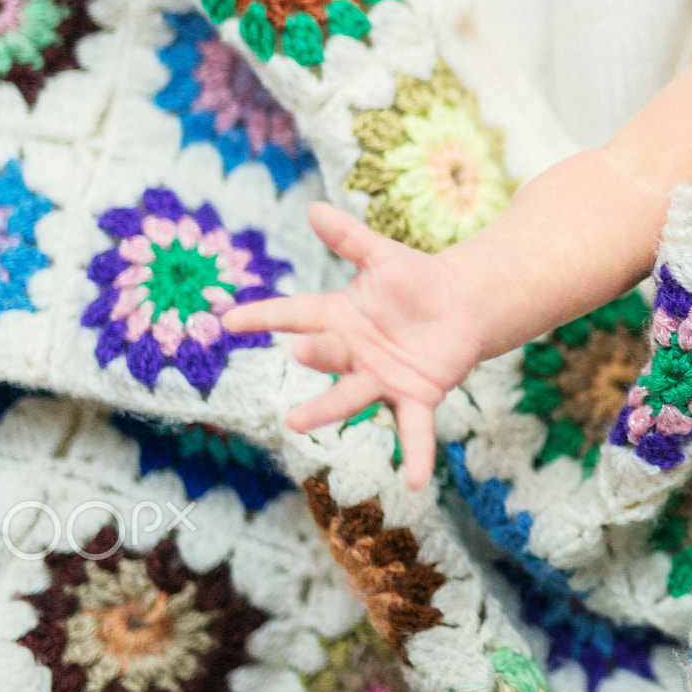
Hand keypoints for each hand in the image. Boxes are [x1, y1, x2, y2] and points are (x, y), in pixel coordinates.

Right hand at [223, 203, 485, 489]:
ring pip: (352, 396)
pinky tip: (412, 484)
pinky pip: (413, 431)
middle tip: (300, 353)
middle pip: (327, 356)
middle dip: (315, 356)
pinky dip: (414, 456)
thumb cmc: (416, 282)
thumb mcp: (384, 256)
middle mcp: (353, 354)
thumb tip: (314, 207)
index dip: (263, 317)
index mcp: (339, 319)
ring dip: (329, 409)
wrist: (464, 305)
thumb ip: (350, 239)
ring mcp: (382, 379)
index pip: (295, 315)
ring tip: (298, 422)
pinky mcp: (417, 396)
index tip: (228, 320)